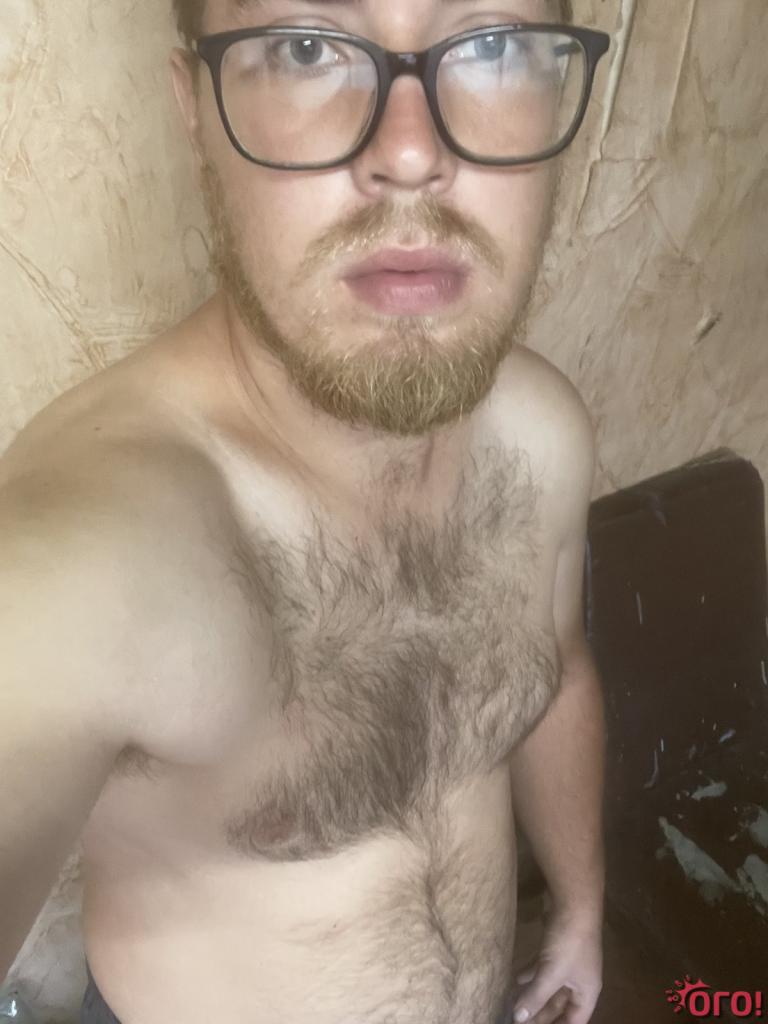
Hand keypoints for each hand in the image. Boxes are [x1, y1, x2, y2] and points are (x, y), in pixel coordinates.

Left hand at [510, 906, 603, 1023]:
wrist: (574, 902)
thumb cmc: (569, 943)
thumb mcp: (552, 973)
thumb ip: (535, 996)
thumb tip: (518, 1019)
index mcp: (586, 992)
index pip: (575, 1021)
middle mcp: (580, 981)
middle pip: (560, 1006)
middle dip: (541, 1014)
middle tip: (520, 1021)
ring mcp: (568, 963)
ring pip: (550, 987)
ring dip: (534, 995)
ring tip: (515, 1005)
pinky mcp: (557, 948)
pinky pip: (543, 969)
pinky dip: (531, 975)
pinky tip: (517, 978)